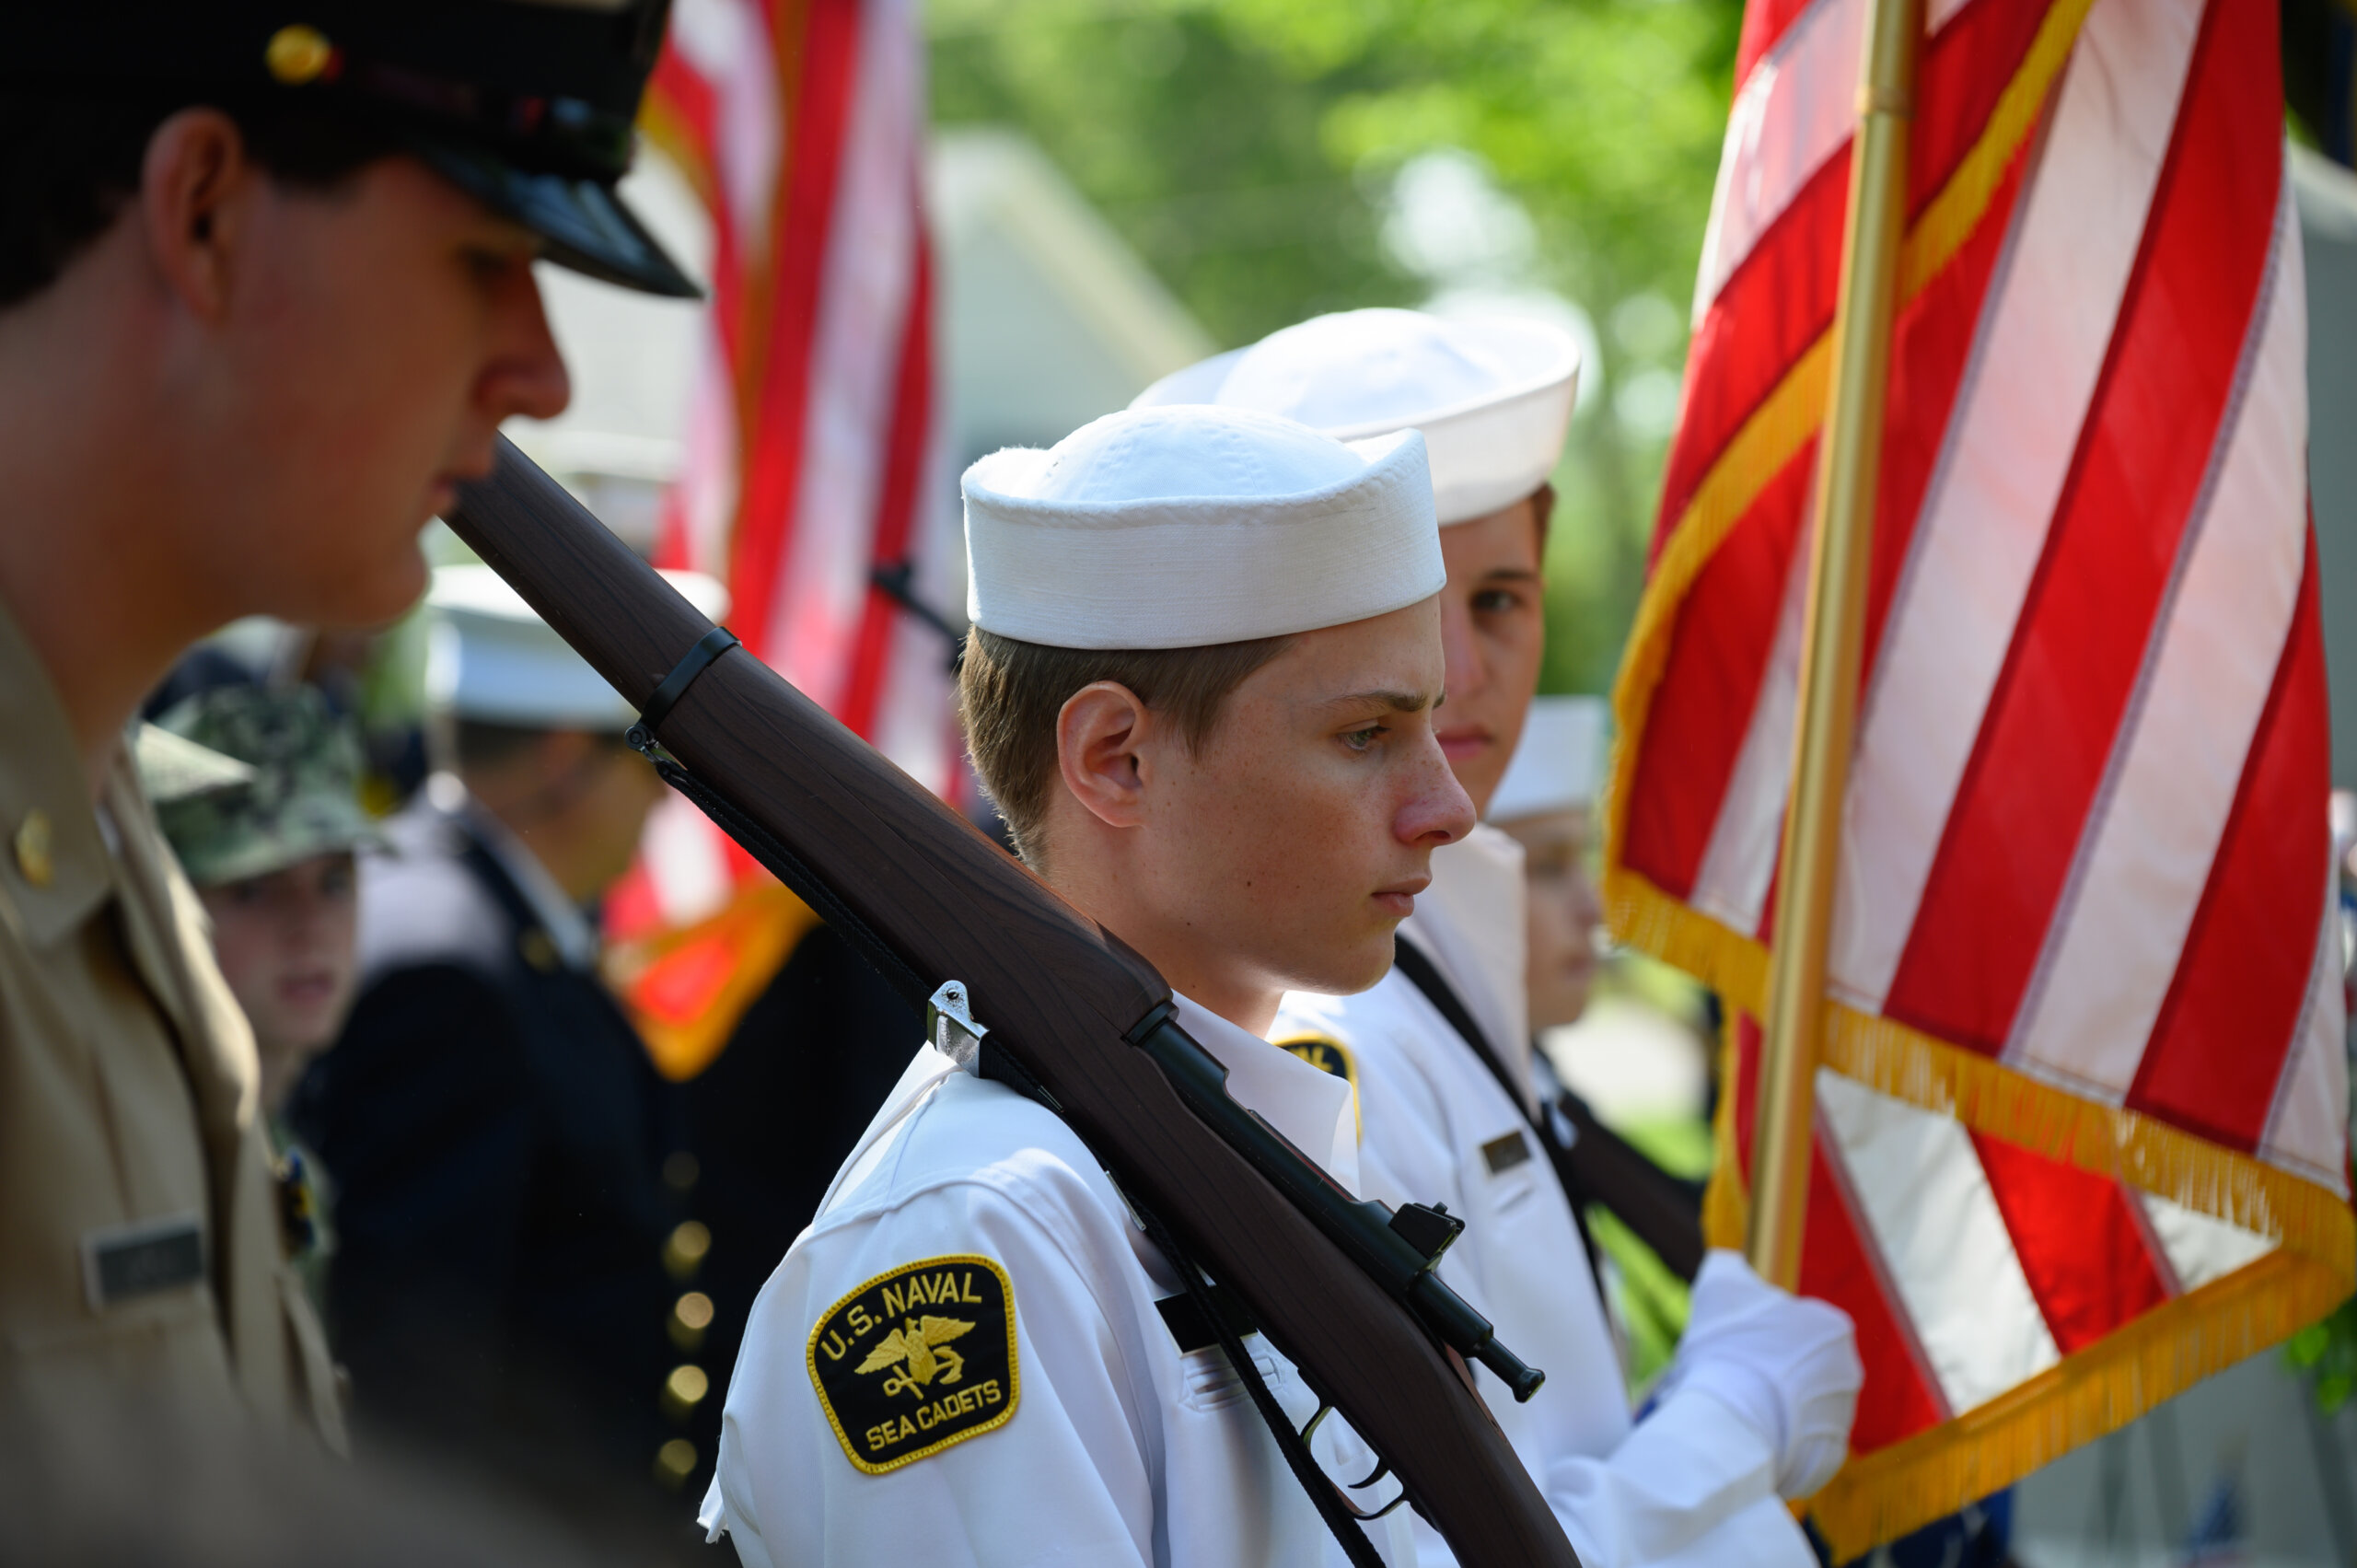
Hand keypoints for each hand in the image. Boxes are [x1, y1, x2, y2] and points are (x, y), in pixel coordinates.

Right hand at [1659, 1250, 1861, 1497]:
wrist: (1735, 1421)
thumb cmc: (1730, 1348)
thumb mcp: (1720, 1288)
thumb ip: (1728, 1267)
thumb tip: (1727, 1261)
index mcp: (1832, 1326)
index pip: (1795, 1324)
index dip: (1759, 1332)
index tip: (1733, 1345)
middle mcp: (1849, 1370)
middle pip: (1801, 1366)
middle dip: (1771, 1371)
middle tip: (1732, 1376)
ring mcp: (1841, 1417)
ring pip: (1800, 1406)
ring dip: (1773, 1407)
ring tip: (1738, 1410)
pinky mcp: (1829, 1457)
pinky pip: (1799, 1444)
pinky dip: (1777, 1440)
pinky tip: (1749, 1435)